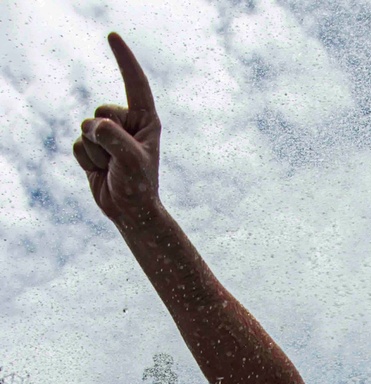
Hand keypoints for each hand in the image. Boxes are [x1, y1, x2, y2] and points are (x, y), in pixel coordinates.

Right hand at [73, 33, 160, 226]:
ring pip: (85, 128)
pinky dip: (85, 160)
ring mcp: (107, 135)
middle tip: (119, 160)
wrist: (130, 212)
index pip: (134, 83)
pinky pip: (77, 144)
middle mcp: (126, 123)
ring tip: (112, 168)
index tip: (112, 36)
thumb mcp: (131, 160)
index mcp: (145, 120)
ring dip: (96, 153)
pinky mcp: (92, 147)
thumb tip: (92, 126)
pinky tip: (100, 171)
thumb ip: (113, 138)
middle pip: (101, 111)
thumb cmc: (138, 186)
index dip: (123, 59)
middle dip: (104, 137)